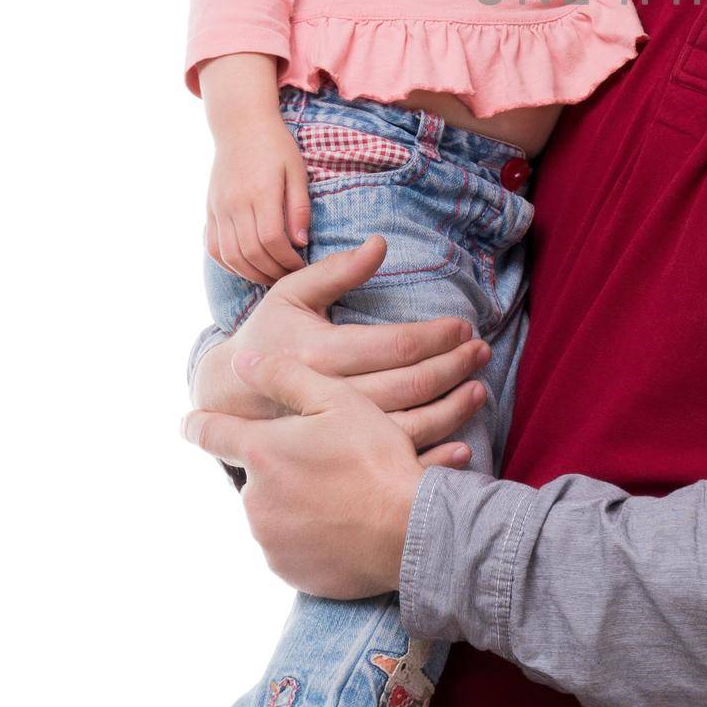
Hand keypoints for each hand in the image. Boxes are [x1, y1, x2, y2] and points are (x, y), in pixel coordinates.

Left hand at [184, 350, 434, 597]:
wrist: (408, 532)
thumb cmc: (376, 459)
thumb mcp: (338, 401)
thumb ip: (285, 376)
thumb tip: (241, 362)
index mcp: (261, 452)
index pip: (210, 433)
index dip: (199, 423)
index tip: (190, 421)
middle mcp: (254, 499)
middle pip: (256, 474)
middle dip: (281, 465)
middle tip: (326, 460)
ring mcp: (268, 539)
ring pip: (274, 509)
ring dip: (296, 499)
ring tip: (343, 492)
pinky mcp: (288, 570)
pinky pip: (290, 545)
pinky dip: (309, 533)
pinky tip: (343, 522)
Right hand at [192, 235, 489, 466]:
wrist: (224, 400)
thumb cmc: (266, 338)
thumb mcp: (290, 295)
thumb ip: (336, 271)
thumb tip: (380, 243)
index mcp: (317, 354)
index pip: (392, 345)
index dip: (434, 336)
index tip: (464, 327)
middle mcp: (326, 397)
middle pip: (407, 385)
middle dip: (452, 367)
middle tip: (482, 352)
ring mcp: (331, 435)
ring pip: (405, 426)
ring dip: (451, 409)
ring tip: (480, 389)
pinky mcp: (336, 460)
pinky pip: (390, 463)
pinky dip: (432, 457)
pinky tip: (462, 447)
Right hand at [206, 114, 311, 282]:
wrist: (240, 125)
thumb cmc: (276, 146)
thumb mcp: (297, 171)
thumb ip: (299, 207)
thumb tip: (301, 242)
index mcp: (261, 192)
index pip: (272, 240)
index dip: (288, 260)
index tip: (303, 267)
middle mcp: (235, 203)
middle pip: (250, 253)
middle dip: (272, 272)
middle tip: (290, 277)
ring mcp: (219, 208)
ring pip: (230, 255)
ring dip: (251, 273)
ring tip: (271, 275)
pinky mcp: (210, 210)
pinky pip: (214, 247)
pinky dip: (229, 264)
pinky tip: (247, 266)